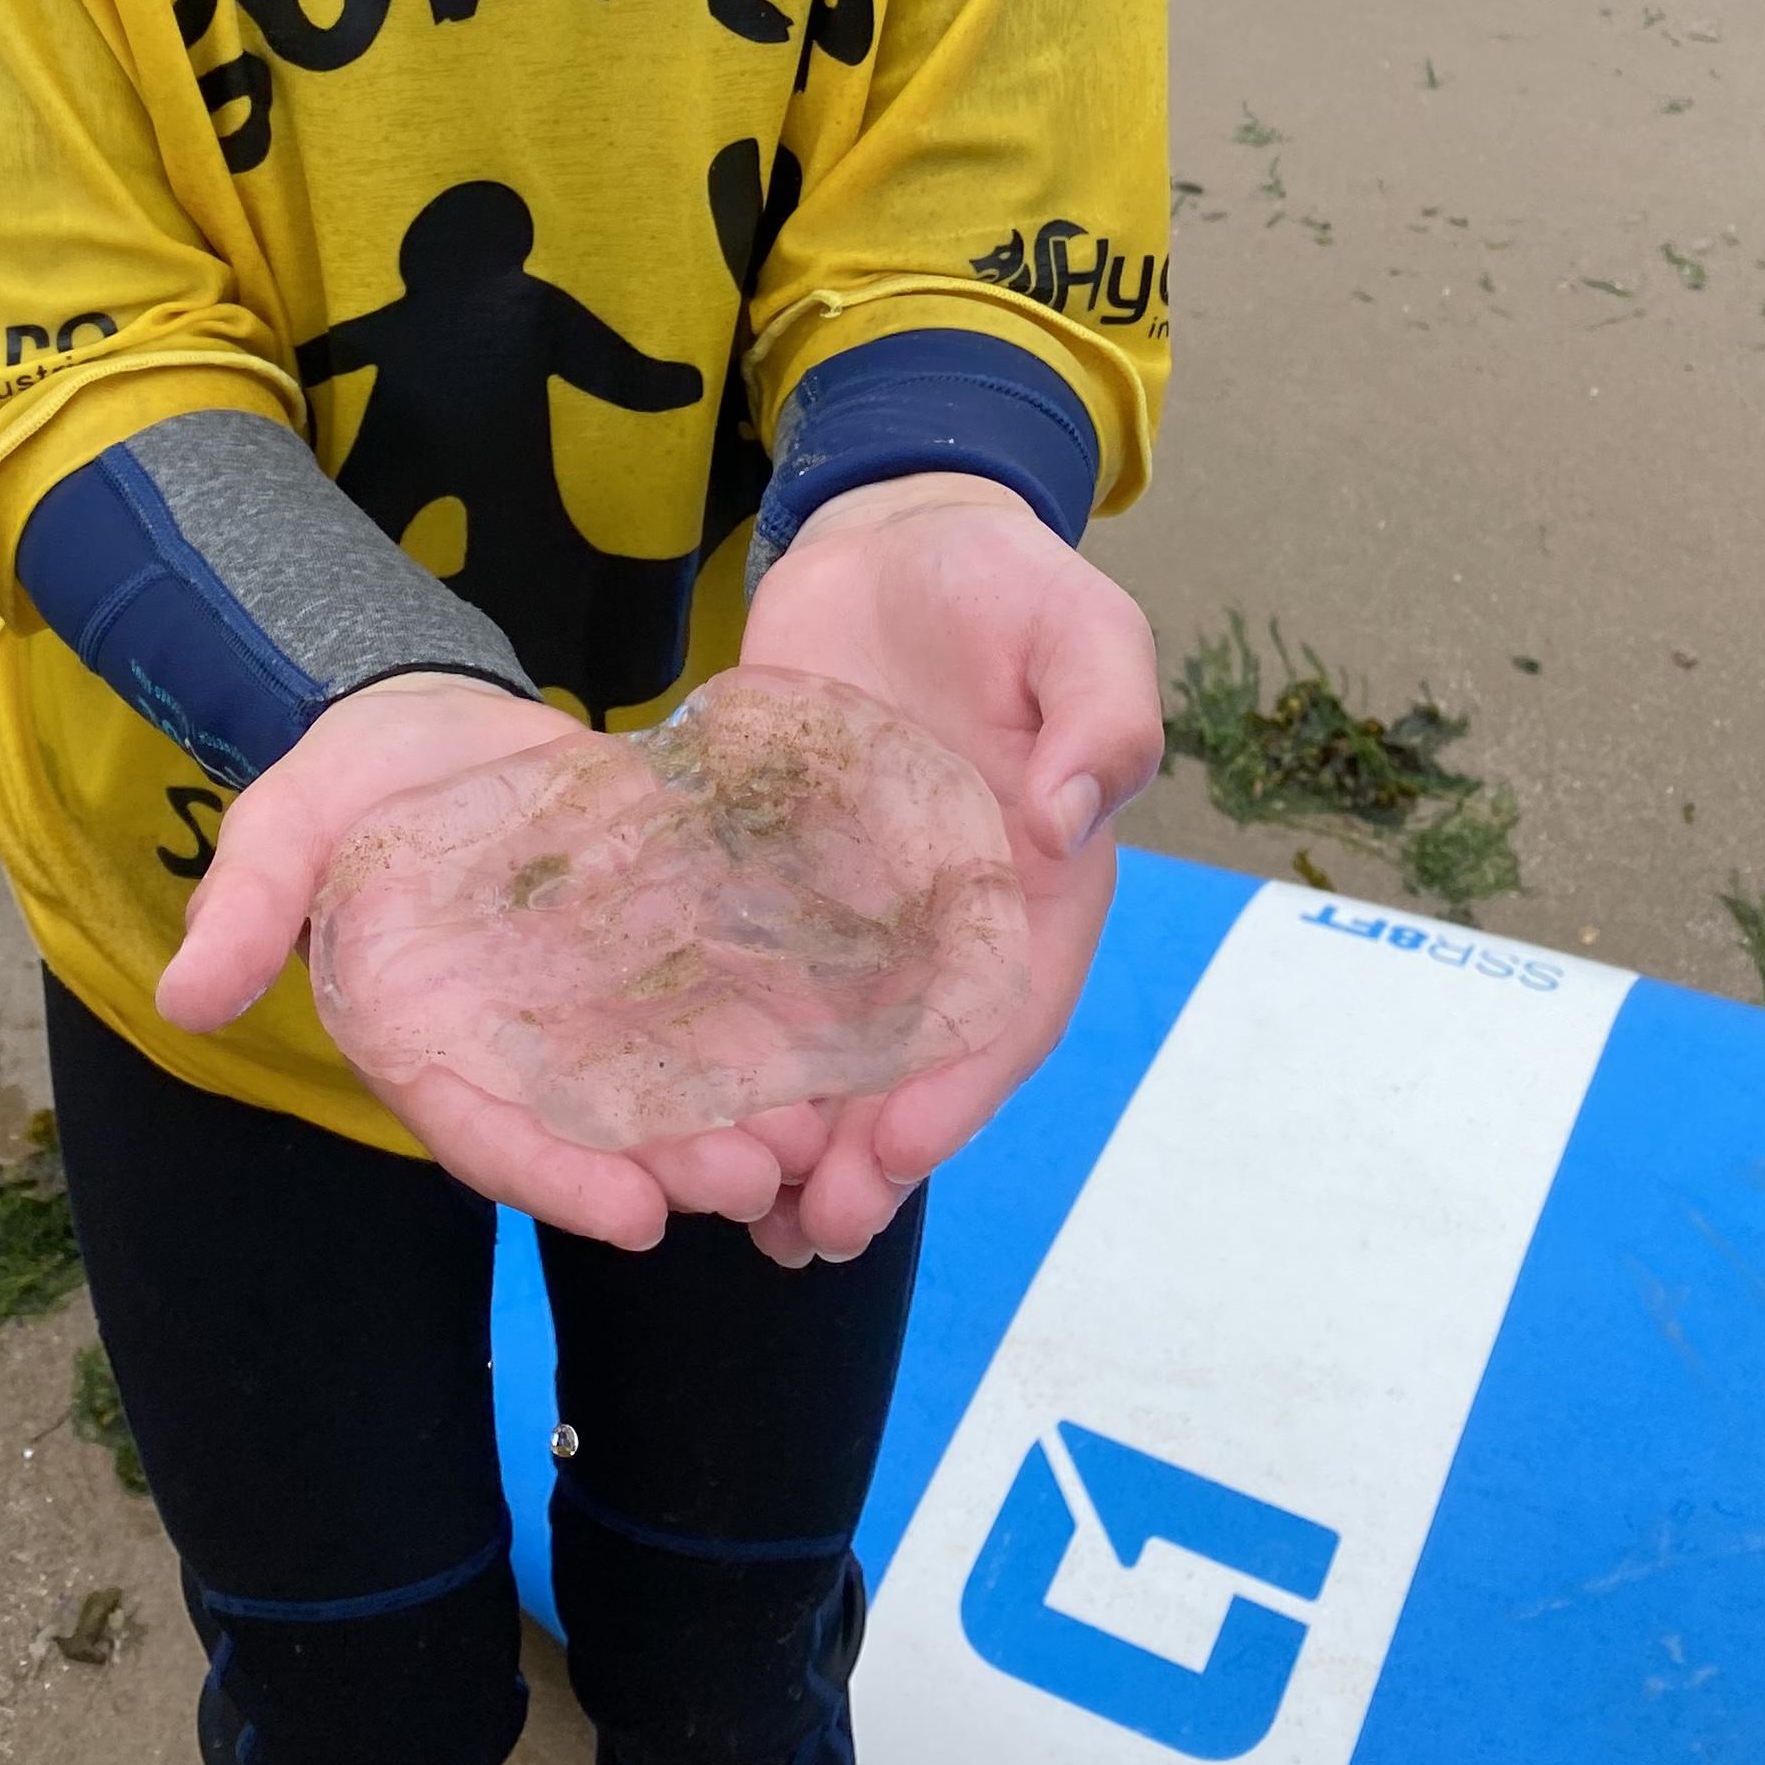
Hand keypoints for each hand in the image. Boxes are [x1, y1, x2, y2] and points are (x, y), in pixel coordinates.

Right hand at [159, 679, 796, 1247]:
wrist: (431, 716)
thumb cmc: (346, 779)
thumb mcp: (284, 826)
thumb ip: (247, 908)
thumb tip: (185, 997)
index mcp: (422, 1040)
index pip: (488, 1132)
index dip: (557, 1178)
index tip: (631, 1218)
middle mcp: (514, 1042)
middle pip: (599, 1126)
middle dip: (676, 1164)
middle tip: (756, 1181)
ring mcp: (586, 999)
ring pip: (666, 1079)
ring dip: (737, 1116)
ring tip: (811, 1139)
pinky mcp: (646, 939)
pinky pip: (708, 995)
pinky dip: (765, 1029)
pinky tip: (833, 1047)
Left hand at [738, 476, 1162, 1265]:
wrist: (893, 532)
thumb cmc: (1004, 578)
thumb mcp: (1077, 625)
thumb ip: (1101, 716)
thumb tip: (1070, 817)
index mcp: (1039, 883)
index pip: (1006, 1011)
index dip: (959, 1090)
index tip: (899, 1153)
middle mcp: (950, 916)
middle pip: (914, 1060)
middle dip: (867, 1154)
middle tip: (805, 1232)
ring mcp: (859, 903)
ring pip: (830, 1042)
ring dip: (792, 1129)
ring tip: (740, 1215)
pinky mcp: (777, 869)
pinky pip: (746, 968)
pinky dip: (719, 1041)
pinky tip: (662, 1103)